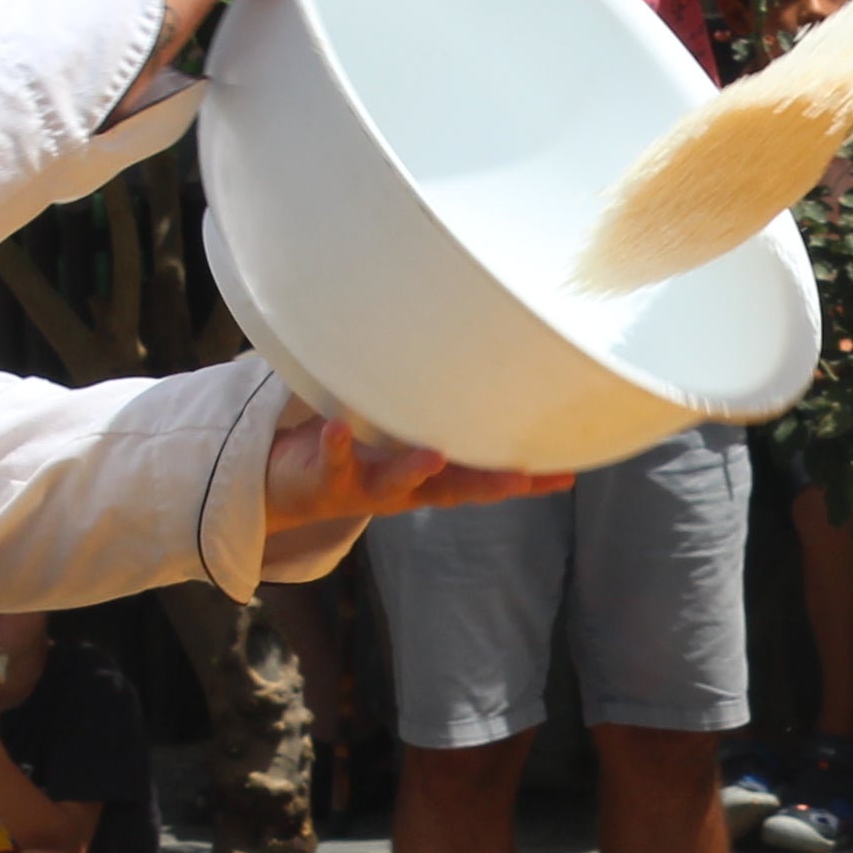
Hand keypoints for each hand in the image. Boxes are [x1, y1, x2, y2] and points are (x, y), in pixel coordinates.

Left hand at [263, 407, 571, 530]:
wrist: (286, 486)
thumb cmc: (357, 449)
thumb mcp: (399, 432)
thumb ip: (432, 411)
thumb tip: (473, 364)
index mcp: (430, 477)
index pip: (484, 477)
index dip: (526, 479)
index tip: (567, 473)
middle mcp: (405, 488)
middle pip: (452, 488)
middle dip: (487, 483)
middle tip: (523, 476)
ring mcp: (366, 485)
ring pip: (395, 482)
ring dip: (413, 470)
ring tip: (433, 455)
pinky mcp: (327, 476)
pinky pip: (333, 460)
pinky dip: (337, 444)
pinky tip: (337, 428)